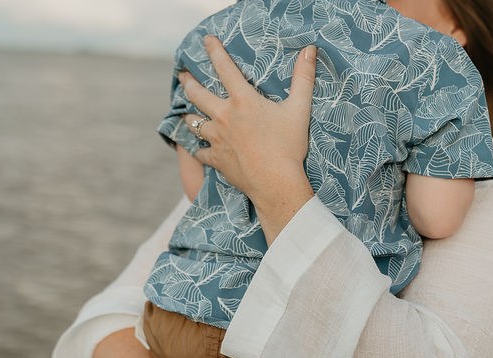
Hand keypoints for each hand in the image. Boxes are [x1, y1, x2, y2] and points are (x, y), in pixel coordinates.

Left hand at [180, 36, 316, 241]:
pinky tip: (199, 150)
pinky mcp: (217, 159)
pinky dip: (200, 151)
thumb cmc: (288, 146)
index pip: (225, 68)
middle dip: (188, 82)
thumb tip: (310, 49)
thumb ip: (303, 78)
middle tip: (182, 75)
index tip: (206, 39)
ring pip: (194, 123)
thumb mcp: (299, 109)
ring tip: (186, 112)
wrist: (275, 183)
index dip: (214, 51)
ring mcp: (218, 139)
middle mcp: (224, 117)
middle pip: (198, 95)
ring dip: (189, 116)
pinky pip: (201, 153)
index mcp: (243, 101)